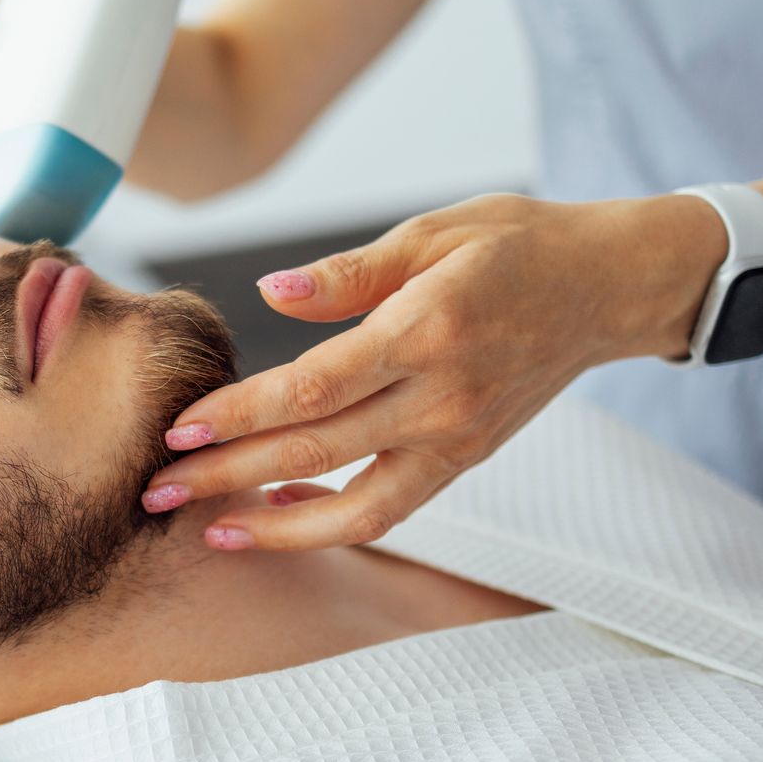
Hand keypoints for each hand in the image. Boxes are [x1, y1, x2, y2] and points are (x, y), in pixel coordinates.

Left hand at [140, 192, 725, 549]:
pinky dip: (330, 522)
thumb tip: (271, 294)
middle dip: (227, 476)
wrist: (608, 288)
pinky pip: (389, 509)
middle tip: (154, 493)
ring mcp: (457, 437)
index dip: (238, 415)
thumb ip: (349, 273)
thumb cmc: (516, 245)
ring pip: (354, 504)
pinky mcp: (464, 459)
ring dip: (273, 523)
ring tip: (206, 530)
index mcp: (426, 329)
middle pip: (316, 450)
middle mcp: (442, 396)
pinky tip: (276, 513)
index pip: (312, 387)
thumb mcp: (433, 231)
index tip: (176, 431)